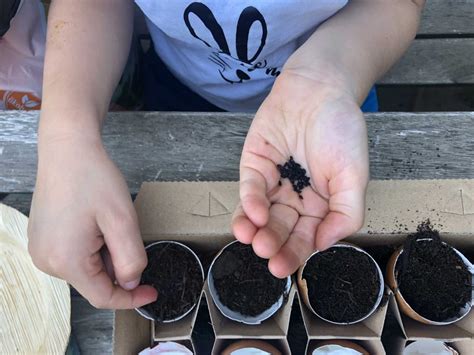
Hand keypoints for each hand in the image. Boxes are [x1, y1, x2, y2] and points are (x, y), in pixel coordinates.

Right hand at [28, 134, 156, 308]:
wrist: (68, 150)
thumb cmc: (93, 178)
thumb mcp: (122, 220)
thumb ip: (130, 259)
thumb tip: (130, 284)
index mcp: (67, 260)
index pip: (103, 297)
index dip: (131, 299)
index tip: (152, 293)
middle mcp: (47, 260)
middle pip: (94, 282)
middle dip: (118, 267)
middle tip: (125, 234)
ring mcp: (41, 249)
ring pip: (85, 269)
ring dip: (105, 255)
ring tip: (107, 223)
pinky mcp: (42, 238)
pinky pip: (73, 256)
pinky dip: (92, 248)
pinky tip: (95, 223)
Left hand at [232, 71, 368, 277]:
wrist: (319, 88)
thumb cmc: (341, 129)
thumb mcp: (355, 175)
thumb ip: (346, 212)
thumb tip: (326, 244)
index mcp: (320, 205)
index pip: (305, 238)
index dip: (294, 254)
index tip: (282, 267)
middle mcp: (294, 198)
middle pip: (280, 229)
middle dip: (273, 244)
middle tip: (267, 255)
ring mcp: (273, 182)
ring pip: (260, 215)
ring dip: (255, 230)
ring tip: (253, 241)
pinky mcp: (254, 165)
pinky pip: (251, 189)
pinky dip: (250, 203)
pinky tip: (254, 214)